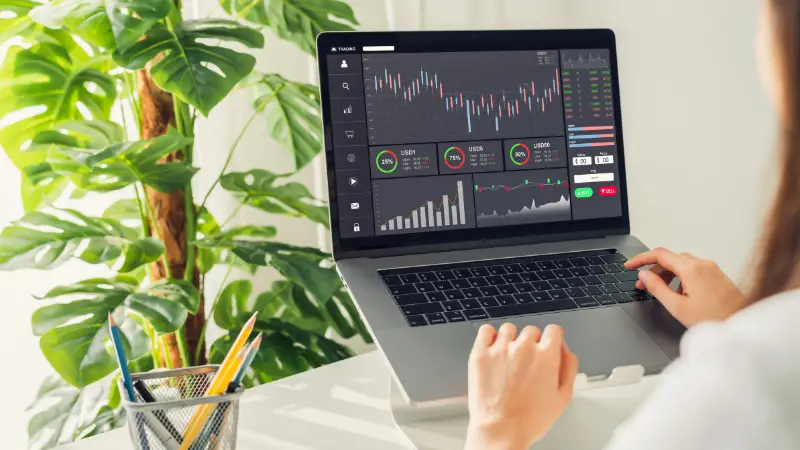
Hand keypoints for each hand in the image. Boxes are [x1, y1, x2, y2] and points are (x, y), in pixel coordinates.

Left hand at [465, 323, 578, 449]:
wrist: (500, 431)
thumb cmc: (529, 420)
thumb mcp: (563, 397)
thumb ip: (569, 367)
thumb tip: (565, 350)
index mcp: (546, 356)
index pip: (553, 330)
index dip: (552, 340)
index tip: (547, 346)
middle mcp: (524, 347)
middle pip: (531, 330)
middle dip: (532, 344)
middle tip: (527, 362)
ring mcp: (500, 349)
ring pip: (509, 329)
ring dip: (511, 339)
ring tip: (508, 358)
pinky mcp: (480, 354)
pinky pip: (485, 331)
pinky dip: (489, 336)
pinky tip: (492, 347)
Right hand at [625, 247, 746, 326]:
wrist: (742, 326)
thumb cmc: (715, 319)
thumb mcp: (677, 307)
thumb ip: (657, 288)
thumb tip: (644, 275)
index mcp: (692, 269)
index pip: (659, 254)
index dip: (641, 258)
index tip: (630, 265)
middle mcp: (703, 264)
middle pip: (670, 258)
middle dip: (653, 269)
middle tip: (642, 283)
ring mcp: (712, 269)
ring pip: (682, 264)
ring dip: (666, 273)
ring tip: (659, 290)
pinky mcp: (717, 276)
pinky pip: (693, 269)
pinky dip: (680, 277)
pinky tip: (678, 293)